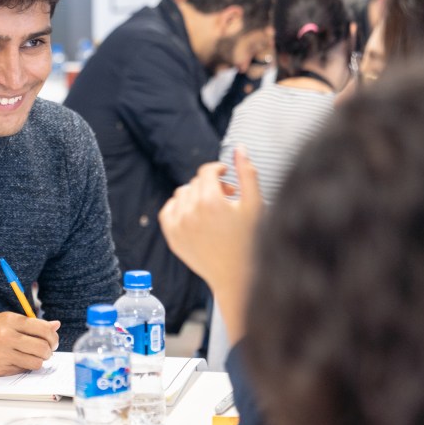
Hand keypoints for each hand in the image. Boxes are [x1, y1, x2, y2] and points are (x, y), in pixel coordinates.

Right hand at [0, 312, 59, 375]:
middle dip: (49, 351)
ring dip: (39, 361)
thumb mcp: (0, 319)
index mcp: (9, 320)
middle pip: (43, 347)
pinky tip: (17, 361)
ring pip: (36, 362)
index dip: (52, 336)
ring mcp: (3, 354)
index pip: (43, 329)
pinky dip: (24, 367)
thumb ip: (28, 323)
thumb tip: (55, 325)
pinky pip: (22, 371)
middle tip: (46, 351)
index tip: (52, 340)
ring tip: (32, 357)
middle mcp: (7, 336)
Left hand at [159, 148, 262, 343]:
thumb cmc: (251, 242)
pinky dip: (179, 208)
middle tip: (229, 197)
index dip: (218, 169)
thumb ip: (247, 173)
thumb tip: (239, 148)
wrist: (238, 276)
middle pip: (195, 183)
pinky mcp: (172, 238)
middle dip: (211, 186)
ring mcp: (178, 226)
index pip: (207, 171)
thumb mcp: (255, 205)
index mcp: (210, 201)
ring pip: (181, 195)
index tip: (226, 174)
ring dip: (196, 196)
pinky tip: (195, 215)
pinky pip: (168, 211)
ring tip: (214, 208)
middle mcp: (190, 212)